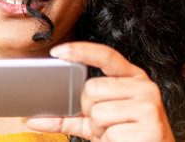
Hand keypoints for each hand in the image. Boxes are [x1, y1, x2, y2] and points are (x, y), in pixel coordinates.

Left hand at [24, 42, 174, 141]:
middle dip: (90, 110)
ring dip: (99, 129)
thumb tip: (33, 119)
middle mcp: (144, 87)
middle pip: (92, 89)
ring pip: (98, 112)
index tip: (58, 52)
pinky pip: (111, 133)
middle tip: (104, 122)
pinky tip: (124, 140)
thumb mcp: (96, 123)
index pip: (106, 56)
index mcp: (132, 78)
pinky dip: (111, 141)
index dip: (81, 51)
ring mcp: (149, 106)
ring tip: (115, 131)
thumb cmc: (125, 135)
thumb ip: (67, 118)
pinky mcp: (150, 126)